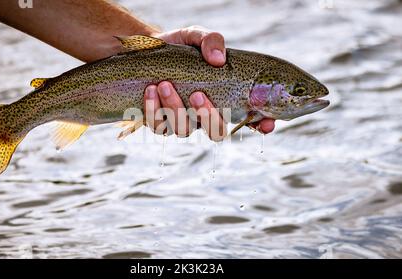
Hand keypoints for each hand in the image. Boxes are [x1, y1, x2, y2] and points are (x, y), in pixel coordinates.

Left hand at [144, 26, 274, 140]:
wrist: (148, 51)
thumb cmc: (181, 48)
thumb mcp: (197, 36)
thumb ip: (211, 40)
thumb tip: (218, 59)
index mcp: (225, 100)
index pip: (250, 120)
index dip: (261, 125)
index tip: (265, 122)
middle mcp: (205, 116)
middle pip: (216, 133)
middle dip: (208, 117)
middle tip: (197, 94)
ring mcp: (182, 122)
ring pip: (184, 130)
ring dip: (175, 109)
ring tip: (164, 84)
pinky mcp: (159, 122)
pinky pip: (159, 126)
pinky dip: (154, 110)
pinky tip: (150, 90)